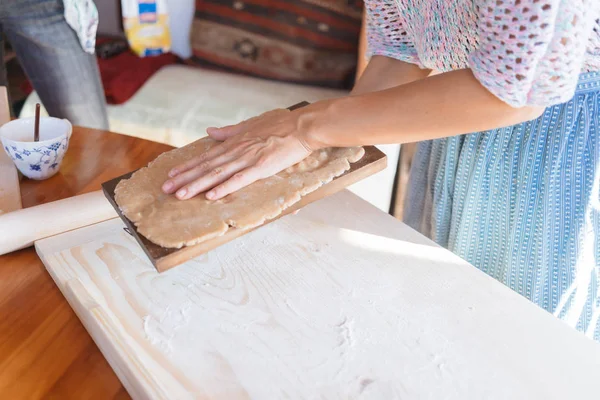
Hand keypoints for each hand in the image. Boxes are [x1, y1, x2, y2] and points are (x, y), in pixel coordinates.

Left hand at [162, 109, 315, 199]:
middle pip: (206, 167)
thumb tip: (210, 131)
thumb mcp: (251, 124)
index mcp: (234, 142)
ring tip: (180, 195)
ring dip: (197, 185)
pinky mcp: (261, 167)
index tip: (172, 175)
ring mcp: (248, 159)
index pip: (205, 156)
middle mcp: (236, 150)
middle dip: (184, 179)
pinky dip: (224, 187)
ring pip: (217, 174)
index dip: (187, 166)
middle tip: (166, 189)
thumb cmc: (280, 124)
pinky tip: (211, 196)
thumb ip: (229, 131)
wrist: (301, 126)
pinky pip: (239, 179)